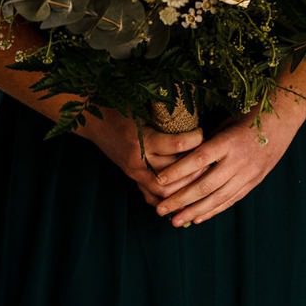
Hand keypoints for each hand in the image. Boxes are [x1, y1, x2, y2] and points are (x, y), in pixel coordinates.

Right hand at [78, 109, 202, 204]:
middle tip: (210, 160)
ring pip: (163, 191)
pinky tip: (183, 195)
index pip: (178, 145)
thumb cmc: (122, 109)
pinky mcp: (132, 179)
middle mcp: (138, 161)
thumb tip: (197, 111)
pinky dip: (167, 198)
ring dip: (184, 187)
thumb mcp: (144, 107)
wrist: (95, 122)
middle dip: (195, 170)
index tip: (204, 132)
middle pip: (173, 175)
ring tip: (201, 177)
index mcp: (143, 140)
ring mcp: (134, 173)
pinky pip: (150, 197)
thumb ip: (167, 114)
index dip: (196, 139)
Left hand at [152, 99, 305, 227]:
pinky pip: (231, 199)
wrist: (285, 119)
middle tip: (159, 209)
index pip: (199, 159)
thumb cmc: (251, 116)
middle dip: (180, 199)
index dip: (178, 171)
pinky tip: (198, 218)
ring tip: (175, 221)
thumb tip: (183, 159)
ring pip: (217, 197)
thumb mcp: (227, 122)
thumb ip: (208, 142)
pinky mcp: (255, 181)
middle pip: (205, 184)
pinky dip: (214, 211)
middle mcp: (238, 160)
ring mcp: (248, 173)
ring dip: (194, 211)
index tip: (158, 180)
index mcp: (229, 142)